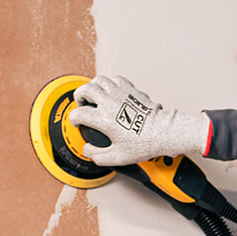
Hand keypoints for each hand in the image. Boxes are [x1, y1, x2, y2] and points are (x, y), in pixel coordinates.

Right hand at [70, 75, 210, 166]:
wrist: (162, 132)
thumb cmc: (144, 143)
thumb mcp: (118, 157)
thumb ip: (98, 156)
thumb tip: (88, 151)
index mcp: (104, 119)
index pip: (79, 114)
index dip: (74, 119)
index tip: (77, 123)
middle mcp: (110, 102)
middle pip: (85, 90)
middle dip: (79, 96)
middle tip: (82, 103)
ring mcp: (120, 93)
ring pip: (99, 80)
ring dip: (92, 86)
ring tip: (94, 94)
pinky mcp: (131, 89)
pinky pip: (115, 79)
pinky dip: (109, 83)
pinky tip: (111, 91)